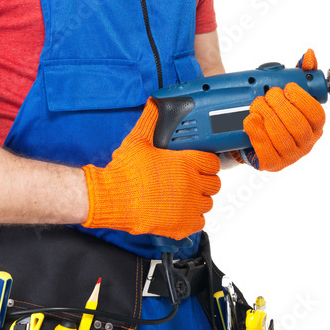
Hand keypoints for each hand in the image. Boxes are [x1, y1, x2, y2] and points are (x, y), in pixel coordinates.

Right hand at [82, 98, 220, 238]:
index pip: (212, 162)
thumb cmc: (125, 172)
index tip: (200, 164)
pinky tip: (181, 212)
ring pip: (208, 203)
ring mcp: (189, 206)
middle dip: (206, 181)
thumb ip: (150, 120)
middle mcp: (192, 184)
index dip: (207, 163)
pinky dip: (193, 218)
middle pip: (214, 183)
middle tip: (193, 181)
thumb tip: (154, 104)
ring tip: (185, 196)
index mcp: (186, 162)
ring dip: (199, 199)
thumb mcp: (138, 140)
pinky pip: (200, 222)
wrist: (114, 197)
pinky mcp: (182, 225)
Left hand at [235, 48, 325, 170]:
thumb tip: (309, 55)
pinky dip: (257, 134)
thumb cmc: (274, 112)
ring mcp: (288, 156)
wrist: (250, 134)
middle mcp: (305, 143)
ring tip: (257, 104)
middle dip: (281, 106)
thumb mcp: (286, 92)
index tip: (287, 87)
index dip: (302, 99)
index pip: (317, 115)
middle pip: (298, 126)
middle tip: (268, 94)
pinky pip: (266, 152)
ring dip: (268, 117)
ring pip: (282, 139)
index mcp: (314, 125)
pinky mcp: (270, 164)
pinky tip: (251, 121)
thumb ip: (299, 73)